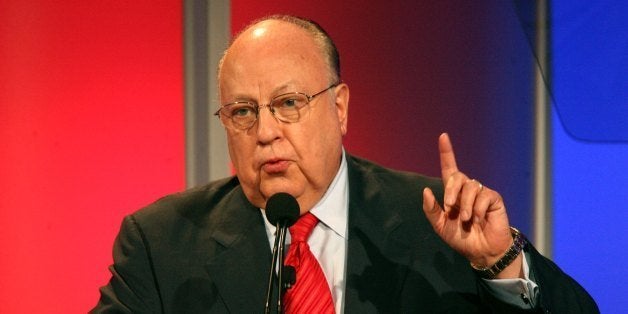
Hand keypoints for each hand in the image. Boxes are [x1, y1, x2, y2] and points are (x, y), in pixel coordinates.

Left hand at [422, 133, 522, 278]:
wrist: (480, 252)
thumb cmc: (461, 238)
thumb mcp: (440, 226)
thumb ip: (431, 209)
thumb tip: (426, 190)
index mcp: (453, 193)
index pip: (449, 168)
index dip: (446, 152)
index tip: (443, 136)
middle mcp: (467, 190)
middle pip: (457, 176)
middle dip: (450, 191)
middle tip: (450, 208)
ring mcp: (481, 193)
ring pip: (470, 186)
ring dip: (465, 205)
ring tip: (467, 220)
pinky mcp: (494, 199)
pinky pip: (484, 196)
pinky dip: (478, 210)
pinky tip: (479, 220)